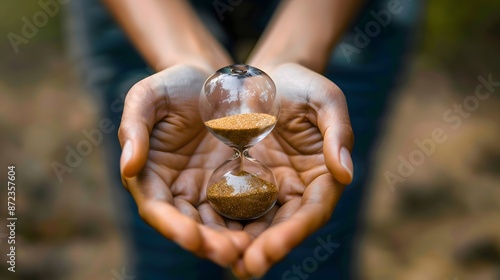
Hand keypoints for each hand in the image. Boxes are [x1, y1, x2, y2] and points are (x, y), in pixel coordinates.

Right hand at [118, 64, 251, 265]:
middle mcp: (177, 190)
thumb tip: (127, 166)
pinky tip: (268, 231)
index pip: (158, 209)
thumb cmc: (174, 85)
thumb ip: (133, 127)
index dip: (172, 226)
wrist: (211, 79)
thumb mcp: (148, 96)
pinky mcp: (233, 184)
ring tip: (251, 250)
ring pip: (217, 224)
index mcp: (150, 175)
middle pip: (189, 225)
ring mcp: (206, 190)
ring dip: (231, 241)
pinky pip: (241, 208)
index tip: (192, 238)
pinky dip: (251, 223)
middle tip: (231, 253)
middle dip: (207, 243)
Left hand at [231, 63, 353, 277]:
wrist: (265, 77)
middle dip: (264, 249)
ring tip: (218, 256)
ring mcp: (265, 188)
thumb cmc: (300, 84)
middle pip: (281, 227)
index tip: (271, 250)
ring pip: (253, 223)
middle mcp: (293, 190)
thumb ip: (338, 132)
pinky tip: (200, 233)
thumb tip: (345, 174)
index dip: (293, 233)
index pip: (311, 212)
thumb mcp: (325, 98)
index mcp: (320, 175)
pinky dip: (217, 221)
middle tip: (244, 266)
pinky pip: (227, 205)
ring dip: (237, 243)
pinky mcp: (238, 182)